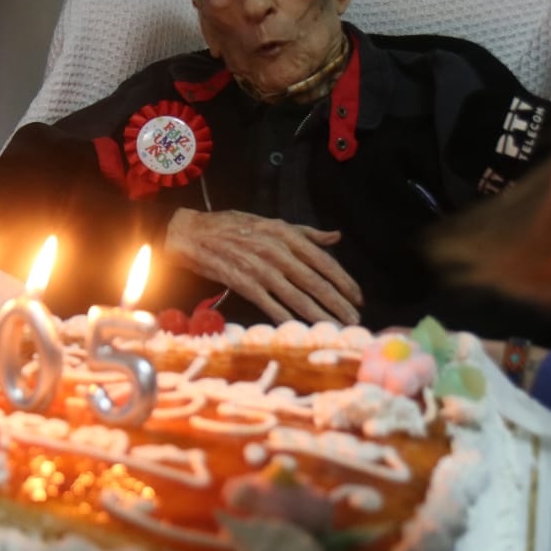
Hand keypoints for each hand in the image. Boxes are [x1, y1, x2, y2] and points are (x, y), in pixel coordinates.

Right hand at [163, 208, 362, 324]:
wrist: (193, 233)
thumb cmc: (232, 226)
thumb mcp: (271, 222)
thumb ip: (305, 232)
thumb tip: (335, 237)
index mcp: (286, 235)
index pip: (323, 261)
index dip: (344, 281)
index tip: (358, 297)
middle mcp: (276, 251)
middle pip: (315, 282)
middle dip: (338, 303)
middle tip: (355, 320)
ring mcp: (260, 269)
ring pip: (297, 297)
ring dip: (320, 315)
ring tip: (336, 327)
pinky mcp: (244, 284)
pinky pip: (271, 305)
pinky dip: (287, 318)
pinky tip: (301, 329)